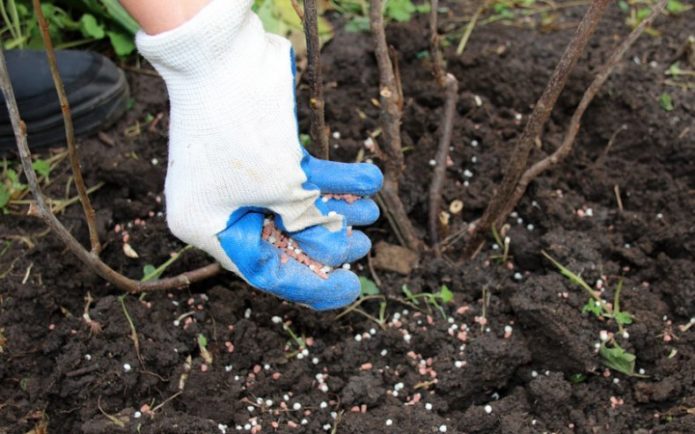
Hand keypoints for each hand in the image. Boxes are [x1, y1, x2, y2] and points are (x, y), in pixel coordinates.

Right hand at [136, 0, 382, 309]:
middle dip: (327, 242)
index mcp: (207, 227)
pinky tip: (368, 179)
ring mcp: (236, 178)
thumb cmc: (242, 125)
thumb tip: (334, 240)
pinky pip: (297, 175)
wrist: (222, 50)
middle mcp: (219, 206)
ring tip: (371, 212)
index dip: (312, 285)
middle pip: (281, 240)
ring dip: (335, 207)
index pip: (263, 271)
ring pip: (294, 206)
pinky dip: (331, 177)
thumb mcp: (281, 187)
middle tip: (363, 245)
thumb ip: (306, 219)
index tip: (351, 289)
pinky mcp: (257, 152)